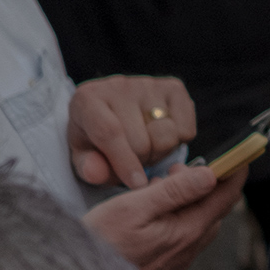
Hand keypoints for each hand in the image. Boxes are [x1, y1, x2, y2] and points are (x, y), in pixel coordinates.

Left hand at [67, 74, 196, 187]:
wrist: (112, 113)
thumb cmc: (95, 140)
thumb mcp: (83, 157)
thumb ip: (87, 167)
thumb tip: (96, 172)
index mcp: (87, 100)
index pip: (109, 132)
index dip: (124, 162)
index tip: (136, 184)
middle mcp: (118, 86)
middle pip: (142, 141)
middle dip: (140, 162)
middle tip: (133, 163)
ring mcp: (148, 84)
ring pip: (167, 136)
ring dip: (159, 153)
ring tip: (146, 150)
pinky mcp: (173, 87)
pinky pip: (187, 130)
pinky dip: (178, 142)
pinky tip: (161, 137)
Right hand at [84, 161, 244, 269]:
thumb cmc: (101, 242)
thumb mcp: (135, 208)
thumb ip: (175, 191)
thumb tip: (210, 176)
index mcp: (187, 231)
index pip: (225, 197)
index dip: (234, 172)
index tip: (237, 154)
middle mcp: (188, 248)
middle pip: (214, 209)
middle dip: (204, 184)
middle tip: (173, 171)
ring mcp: (177, 259)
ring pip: (197, 221)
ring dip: (187, 200)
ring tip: (156, 188)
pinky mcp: (164, 265)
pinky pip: (182, 235)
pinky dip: (176, 216)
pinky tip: (150, 211)